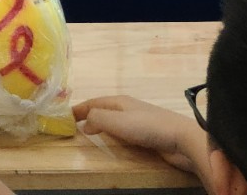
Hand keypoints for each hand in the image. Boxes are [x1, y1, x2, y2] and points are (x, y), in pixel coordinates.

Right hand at [73, 97, 209, 177]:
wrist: (182, 139)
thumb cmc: (147, 127)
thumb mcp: (117, 120)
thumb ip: (97, 118)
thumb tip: (84, 123)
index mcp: (119, 101)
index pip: (93, 102)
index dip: (78, 108)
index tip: (65, 116)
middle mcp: (128, 108)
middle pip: (103, 110)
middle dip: (89, 116)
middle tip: (76, 127)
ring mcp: (139, 121)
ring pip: (115, 122)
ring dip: (103, 127)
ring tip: (92, 135)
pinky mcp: (148, 135)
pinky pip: (125, 133)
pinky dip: (115, 136)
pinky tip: (116, 144)